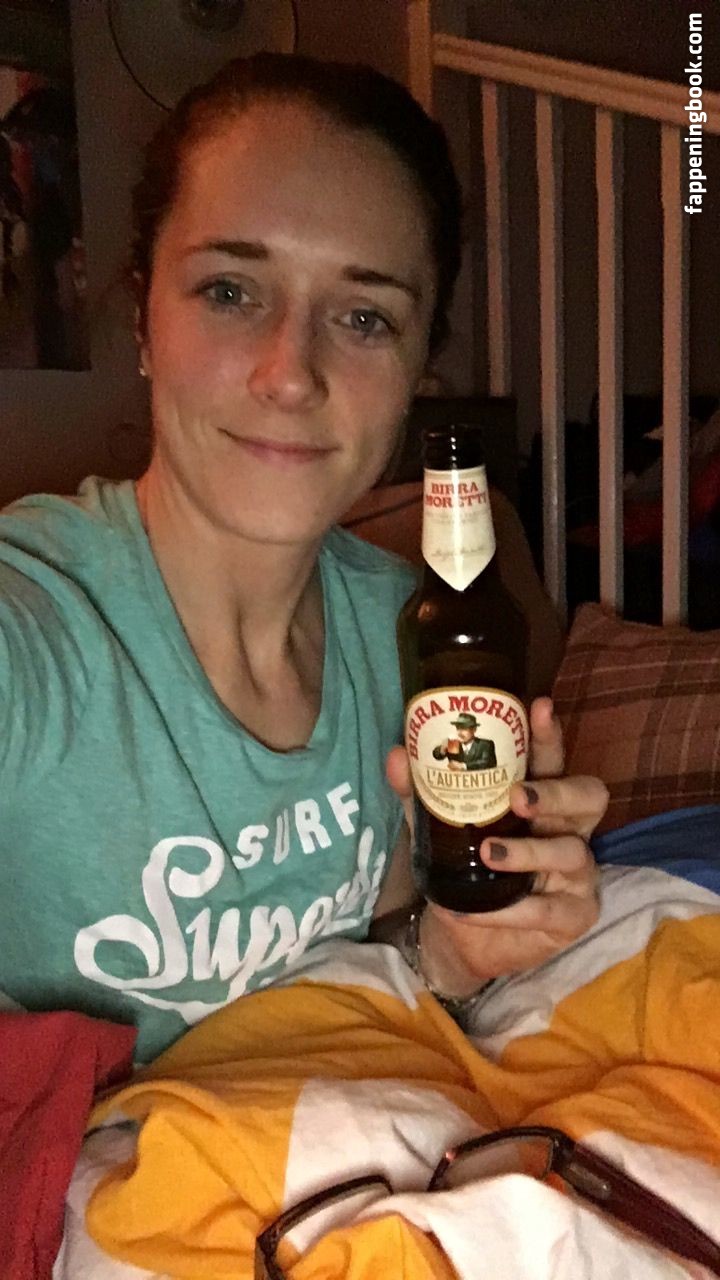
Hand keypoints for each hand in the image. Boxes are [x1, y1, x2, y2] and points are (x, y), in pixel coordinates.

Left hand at [386, 697, 608, 991]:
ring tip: (488, 854)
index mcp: (542, 800)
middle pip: (588, 797)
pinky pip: (549, 910)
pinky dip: (510, 910)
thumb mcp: (438, 830)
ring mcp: (578, 875)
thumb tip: (398, 755)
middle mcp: (570, 830)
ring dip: (528, 853)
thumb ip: (421, 794)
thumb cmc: (465, 872)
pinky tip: (477, 909)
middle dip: (556, 792)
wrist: (464, 941)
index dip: (550, 735)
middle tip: (519, 796)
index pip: (554, 760)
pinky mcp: (574, 917)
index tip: (537, 708)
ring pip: (571, 853)